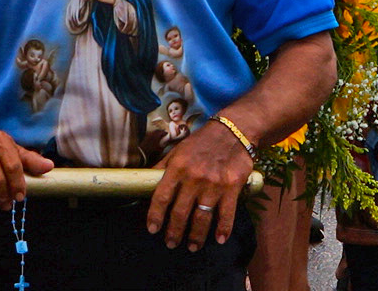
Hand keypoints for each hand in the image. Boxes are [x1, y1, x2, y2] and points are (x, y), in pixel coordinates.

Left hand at [146, 122, 251, 250]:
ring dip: (196, 236)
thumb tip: (146, 180)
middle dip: (174, 231)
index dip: (155, 215)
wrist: (232, 131)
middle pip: (181, 212)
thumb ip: (163, 167)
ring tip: (191, 247)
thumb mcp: (178, 150)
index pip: (162, 196)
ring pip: (202, 217)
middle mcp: (194, 177)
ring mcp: (214, 184)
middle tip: (170, 244)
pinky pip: (227, 213)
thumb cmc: (201, 142)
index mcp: (178, 167)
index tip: (152, 229)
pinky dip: (223, 229)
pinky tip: (219, 239)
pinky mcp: (232, 187)